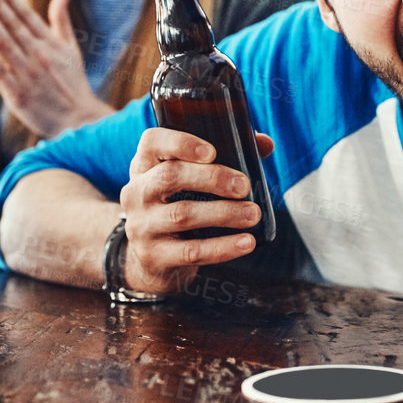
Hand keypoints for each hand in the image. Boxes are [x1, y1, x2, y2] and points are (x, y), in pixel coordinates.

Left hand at [0, 0, 111, 138]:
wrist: (79, 119)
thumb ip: (61, 19)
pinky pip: (2, 73)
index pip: (27, 16)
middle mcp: (39, 56)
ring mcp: (28, 74)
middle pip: (13, 26)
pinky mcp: (19, 94)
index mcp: (50, 44)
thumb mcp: (71, 48)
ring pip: (6, 44)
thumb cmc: (73, 83)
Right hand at [118, 128, 275, 295]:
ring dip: (223, 213)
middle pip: (170, 176)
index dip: (180, 142)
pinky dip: (222, 247)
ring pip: (182, 215)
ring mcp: (141, 226)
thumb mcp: (186, 182)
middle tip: (244, 185)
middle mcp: (136, 193)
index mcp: (144, 166)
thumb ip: (224, 158)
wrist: (150, 260)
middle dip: (212, 178)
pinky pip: (191, 251)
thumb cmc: (177, 207)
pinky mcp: (153, 256)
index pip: (152, 142)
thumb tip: (266, 144)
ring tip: (252, 214)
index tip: (212, 150)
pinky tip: (246, 242)